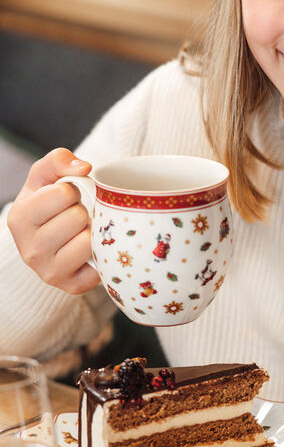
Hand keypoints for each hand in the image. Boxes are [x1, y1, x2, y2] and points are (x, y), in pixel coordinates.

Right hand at [7, 148, 99, 293]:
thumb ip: (59, 160)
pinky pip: (100, 264)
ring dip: (92, 233)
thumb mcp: (47, 175)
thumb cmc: (51, 202)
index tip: (65, 199)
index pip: (64, 193)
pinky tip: (88, 252)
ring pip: (89, 241)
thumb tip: (84, 168)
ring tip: (80, 233)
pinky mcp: (70, 286)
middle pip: (78, 217)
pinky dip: (101, 255)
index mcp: (19, 217)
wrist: (53, 239)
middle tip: (74, 218)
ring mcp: (48, 272)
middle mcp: (28, 249)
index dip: (72, 191)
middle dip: (83, 212)